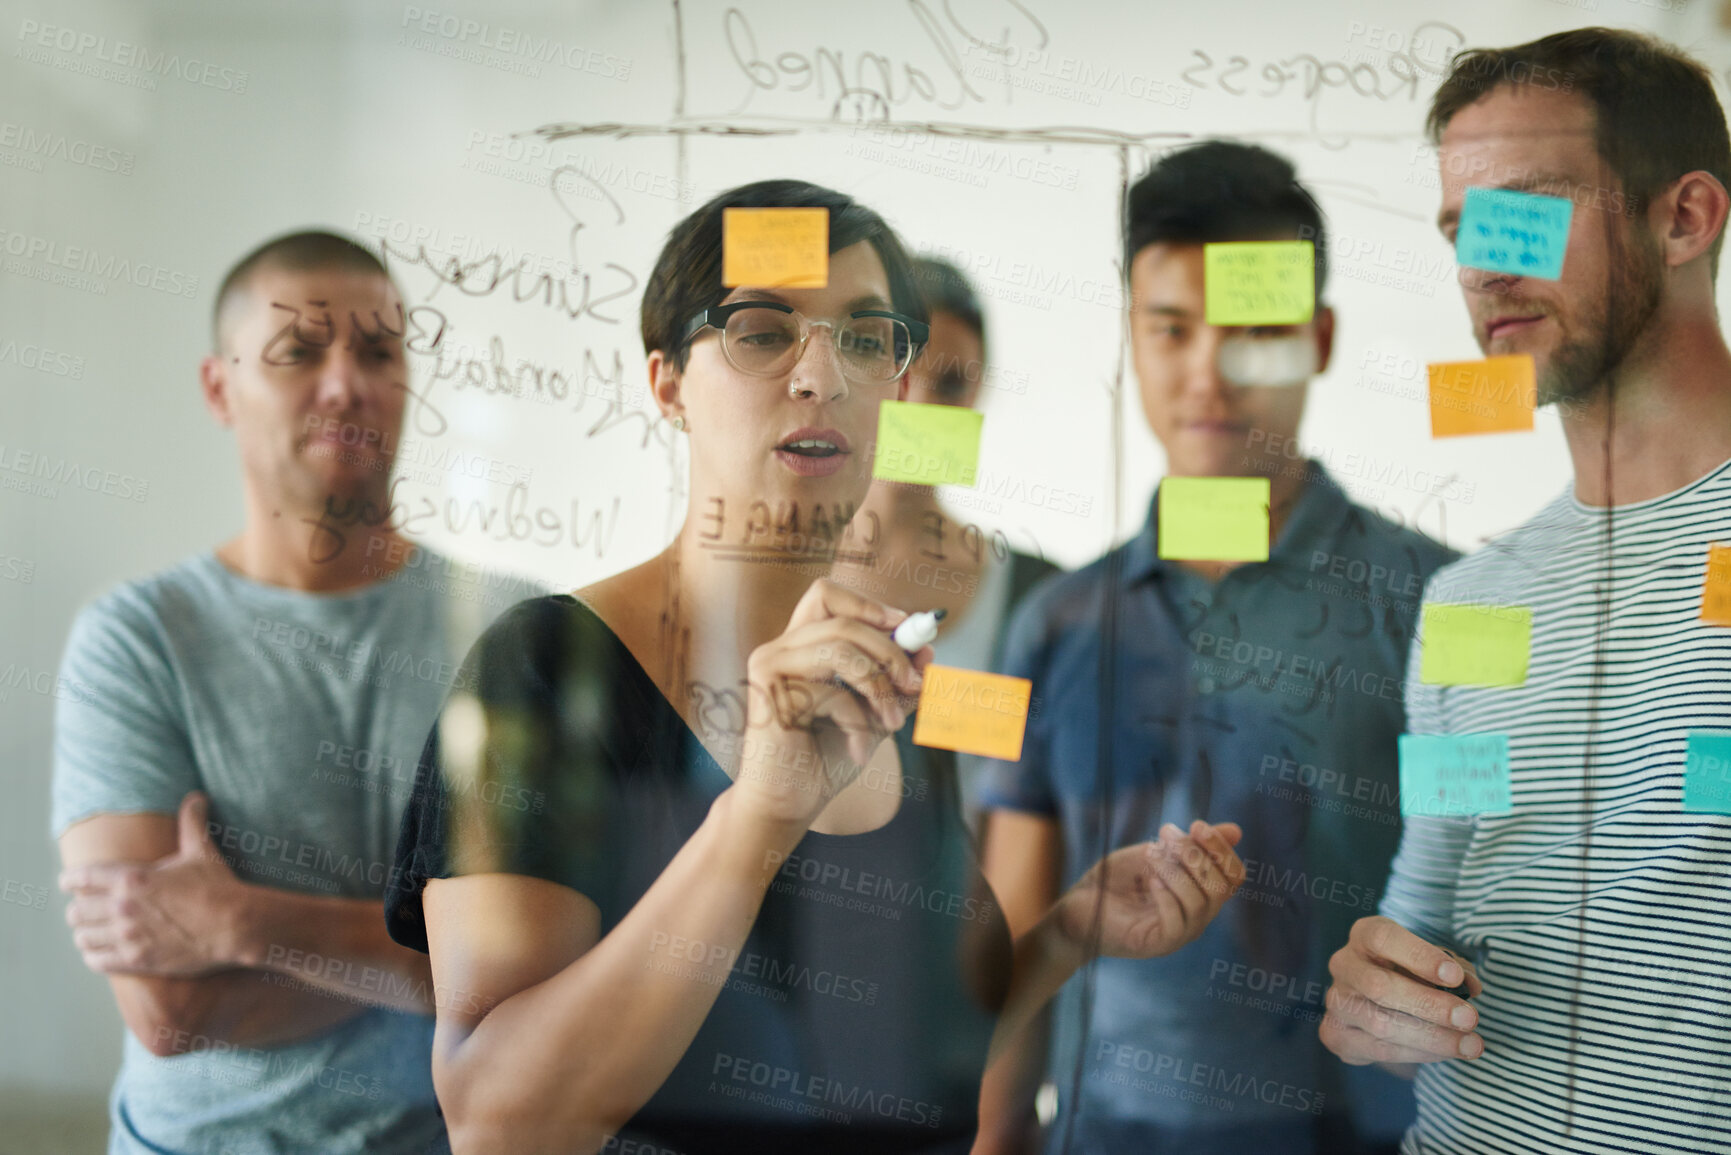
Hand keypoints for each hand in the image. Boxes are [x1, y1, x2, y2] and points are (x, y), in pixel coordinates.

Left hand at [60, 792, 248, 975]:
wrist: (235, 924)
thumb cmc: (218, 886)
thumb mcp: (202, 851)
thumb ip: (192, 822)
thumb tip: (197, 796)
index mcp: (132, 878)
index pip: (82, 878)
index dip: (70, 880)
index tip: (67, 882)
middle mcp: (123, 907)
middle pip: (77, 911)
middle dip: (79, 908)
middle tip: (84, 908)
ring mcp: (128, 936)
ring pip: (83, 937)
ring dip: (85, 932)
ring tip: (89, 931)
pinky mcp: (137, 959)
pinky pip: (97, 961)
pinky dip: (93, 955)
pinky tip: (99, 951)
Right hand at [733, 579, 928, 826]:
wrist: (789, 805)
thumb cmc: (825, 760)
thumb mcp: (872, 715)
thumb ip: (894, 683)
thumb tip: (927, 650)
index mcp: (800, 646)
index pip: (826, 595)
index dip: (868, 604)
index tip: (905, 626)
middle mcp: (780, 648)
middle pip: (843, 621)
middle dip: (889, 651)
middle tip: (916, 683)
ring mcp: (769, 665)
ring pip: (838, 647)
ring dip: (878, 685)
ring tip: (893, 723)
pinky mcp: (769, 691)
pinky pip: (831, 691)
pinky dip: (857, 722)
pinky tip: (861, 751)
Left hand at [1054, 821, 1243, 958]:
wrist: (1077, 904)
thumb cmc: (1116, 880)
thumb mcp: (1156, 854)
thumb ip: (1191, 845)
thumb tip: (1236, 830)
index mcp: (1200, 896)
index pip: (1234, 876)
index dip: (1221, 848)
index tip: (1195, 825)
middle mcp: (1196, 918)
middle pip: (1221, 887)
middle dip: (1197, 854)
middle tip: (1165, 833)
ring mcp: (1178, 934)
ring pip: (1201, 903)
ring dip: (1177, 870)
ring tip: (1150, 853)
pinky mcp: (1156, 944)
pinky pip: (1177, 923)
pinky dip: (1167, 897)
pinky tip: (1150, 881)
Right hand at [1319, 915, 1483, 1066]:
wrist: (1381, 1003)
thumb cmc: (1413, 974)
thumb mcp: (1433, 961)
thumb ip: (1454, 969)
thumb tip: (1469, 986)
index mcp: (1364, 935)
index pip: (1383, 939)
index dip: (1419, 956)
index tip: (1455, 976)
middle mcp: (1343, 965)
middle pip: (1380, 986)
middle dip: (1430, 1005)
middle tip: (1469, 1018)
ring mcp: (1336, 1002)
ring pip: (1381, 1024)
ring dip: (1431, 1037)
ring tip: (1470, 1044)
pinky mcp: (1336, 1034)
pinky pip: (1378, 1049)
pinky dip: (1417, 1054)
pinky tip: (1443, 1053)